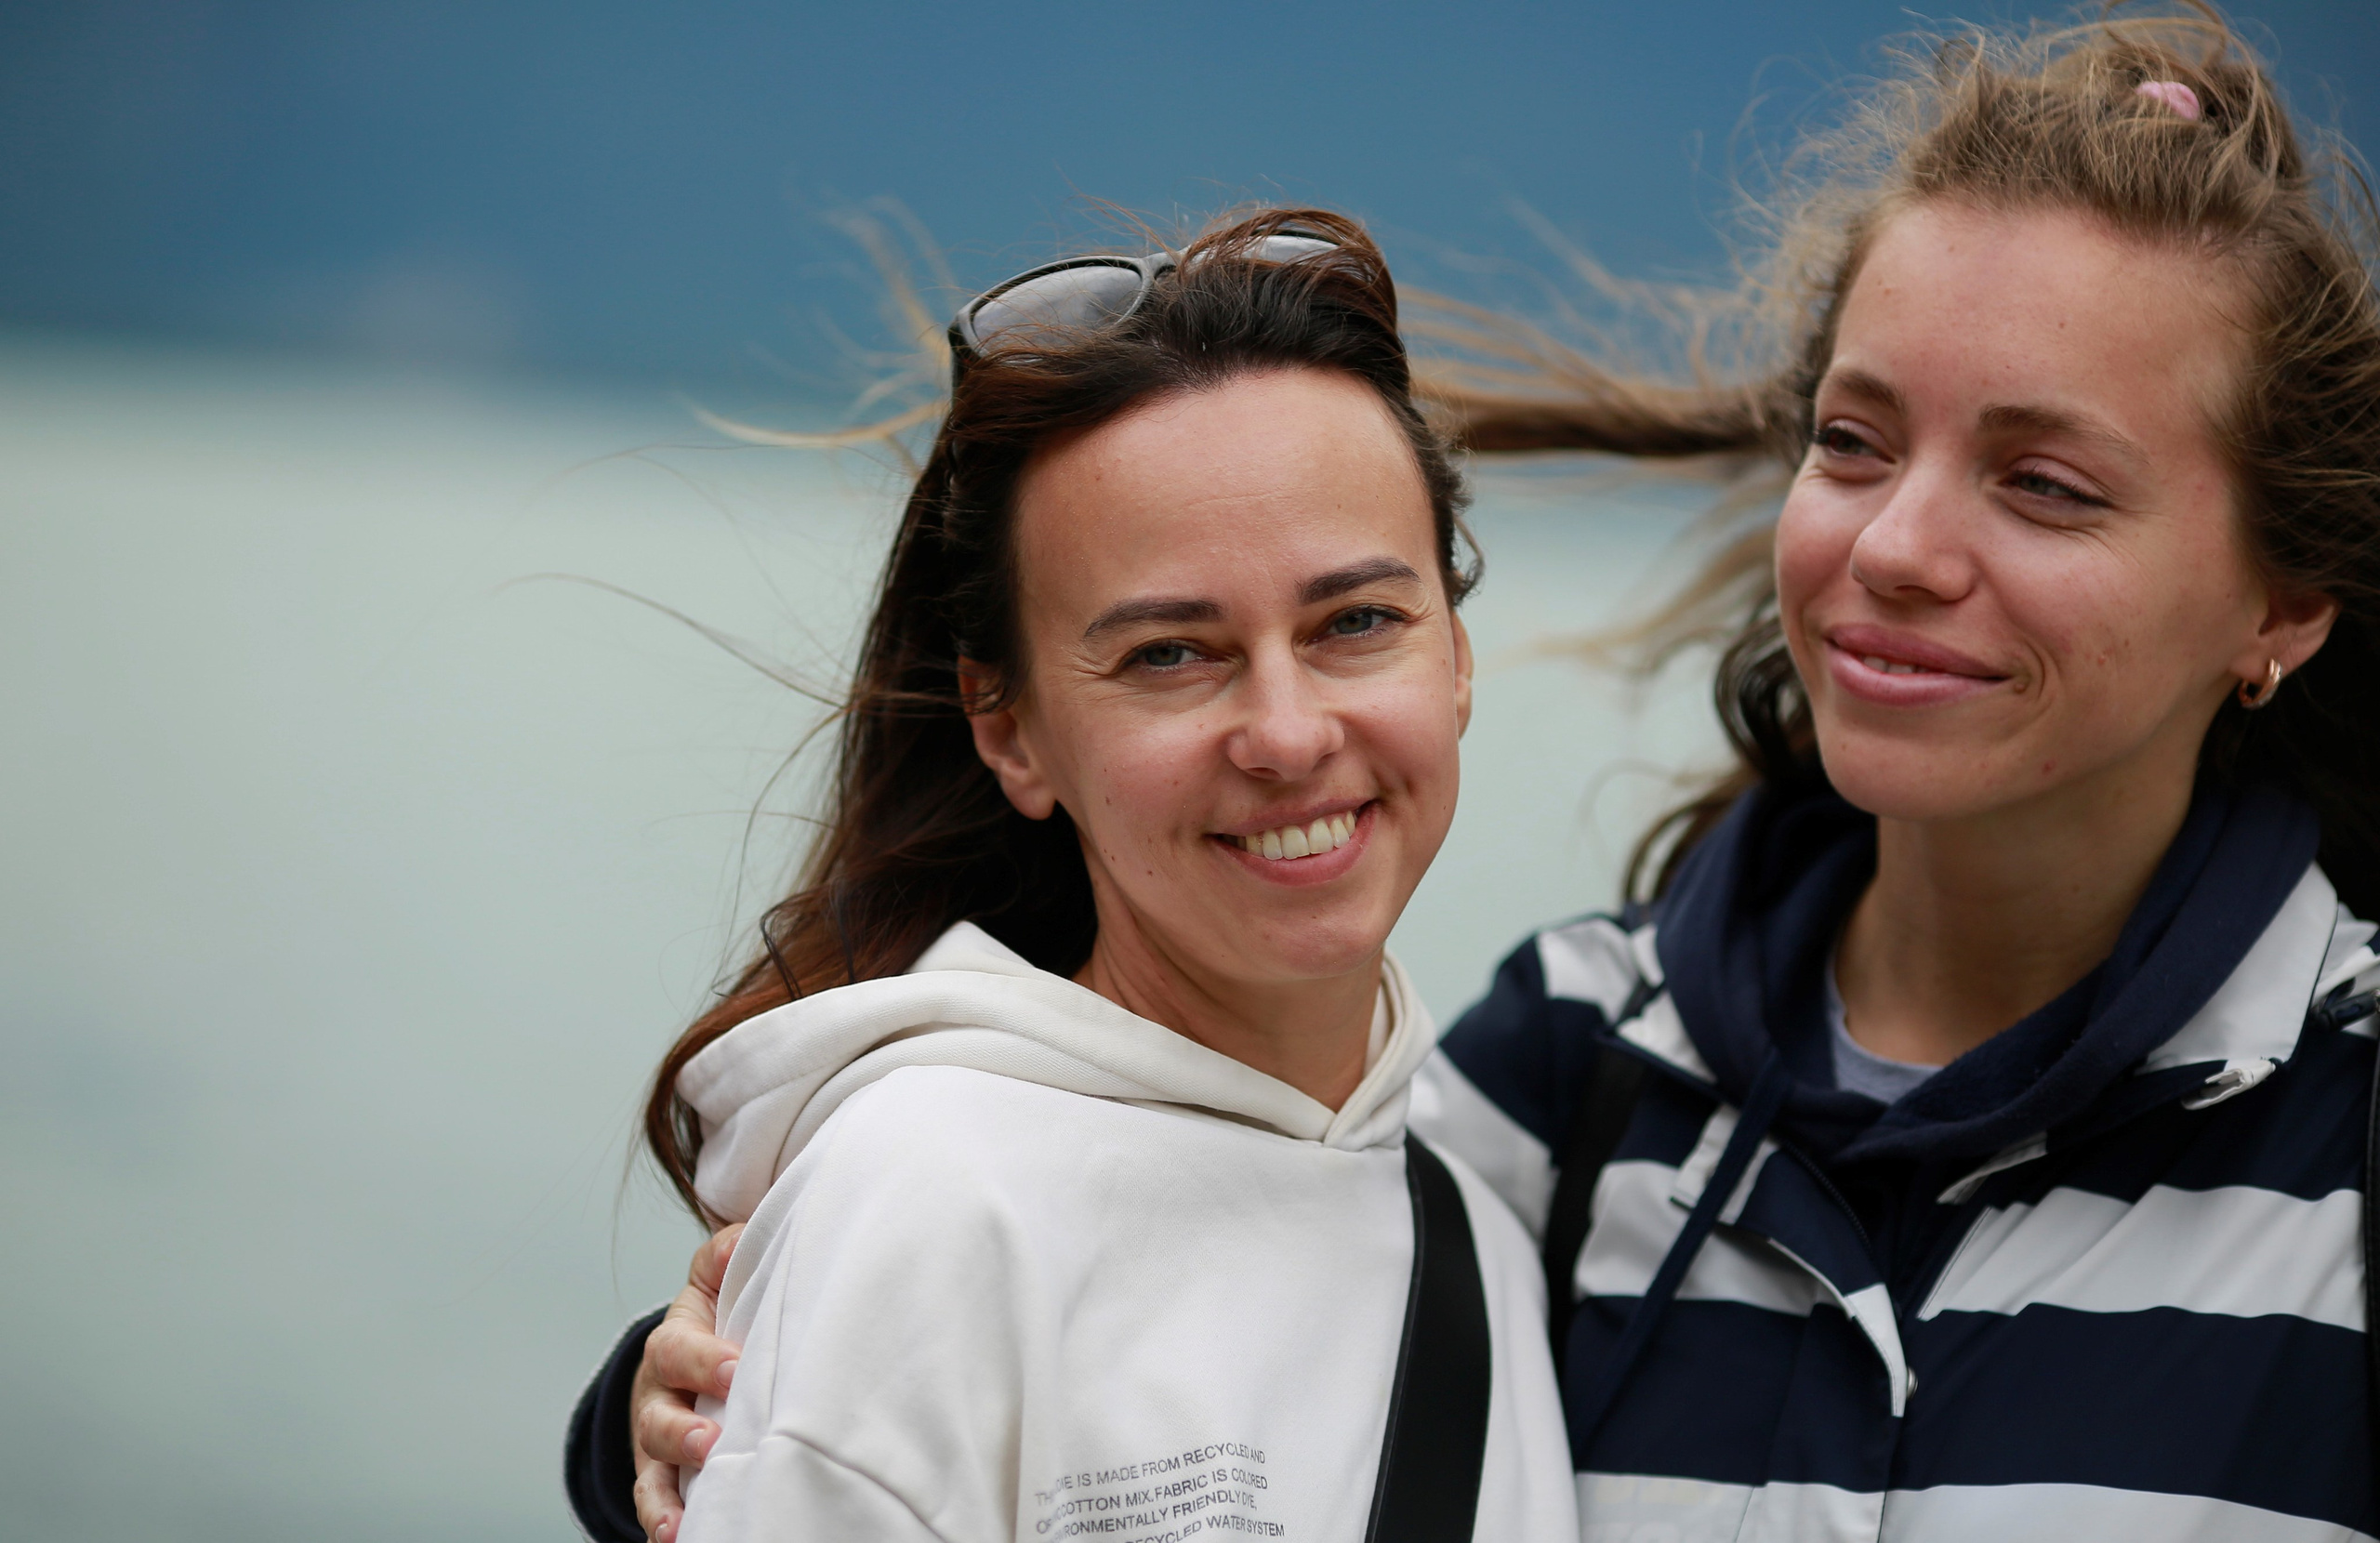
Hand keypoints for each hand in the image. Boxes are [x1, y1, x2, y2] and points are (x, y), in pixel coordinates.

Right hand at [631, 1223, 742, 1542]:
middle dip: (681, 1430)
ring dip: (666, 1494)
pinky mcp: (665, 1474)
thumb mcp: (721, 1276)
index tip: (737, 1368)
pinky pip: (657, 1501)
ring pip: (652, 1468)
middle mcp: (659, 1393)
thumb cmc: (723, 1311)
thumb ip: (729, 1253)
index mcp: (677, 1341)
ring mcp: (657, 1438)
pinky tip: (678, 1538)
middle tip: (709, 1441)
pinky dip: (664, 1521)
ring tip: (680, 1520)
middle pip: (657, 1415)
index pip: (680, 1348)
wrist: (698, 1352)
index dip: (704, 1358)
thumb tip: (739, 1242)